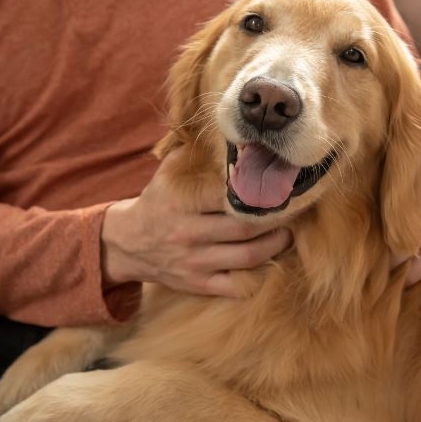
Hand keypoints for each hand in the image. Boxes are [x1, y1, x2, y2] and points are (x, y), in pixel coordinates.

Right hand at [100, 148, 291, 297]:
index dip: (259, 192)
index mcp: (182, 201)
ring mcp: (194, 262)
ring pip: (248, 257)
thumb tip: (232, 134)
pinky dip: (259, 276)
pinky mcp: (198, 284)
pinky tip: (271, 262)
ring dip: (275, 245)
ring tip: (288, 234)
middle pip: (245, 228)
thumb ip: (196, 152)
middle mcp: (188, 233)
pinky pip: (237, 286)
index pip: (230, 196)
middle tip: (293, 210)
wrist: (127, 244)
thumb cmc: (158, 202)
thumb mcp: (168, 172)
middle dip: (276, 219)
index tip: (278, 186)